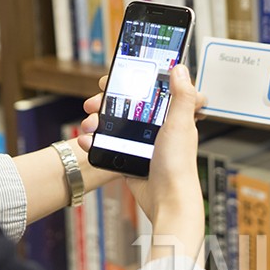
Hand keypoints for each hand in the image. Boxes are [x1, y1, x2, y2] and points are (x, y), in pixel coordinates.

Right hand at [78, 65, 206, 263]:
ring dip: (97, 121)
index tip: (117, 75)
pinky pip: (108, 145)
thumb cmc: (178, 165)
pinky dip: (96, 142)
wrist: (166, 200)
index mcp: (171, 115)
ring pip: (115, 123)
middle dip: (107, 101)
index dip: (134, 80)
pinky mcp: (130, 158)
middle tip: (93, 101)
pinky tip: (87, 141)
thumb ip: (182, 96)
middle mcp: (157, 127)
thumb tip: (180, 69)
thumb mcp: (180, 124)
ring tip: (89, 124)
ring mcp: (142, 142)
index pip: (152, 89)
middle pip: (128, 105)